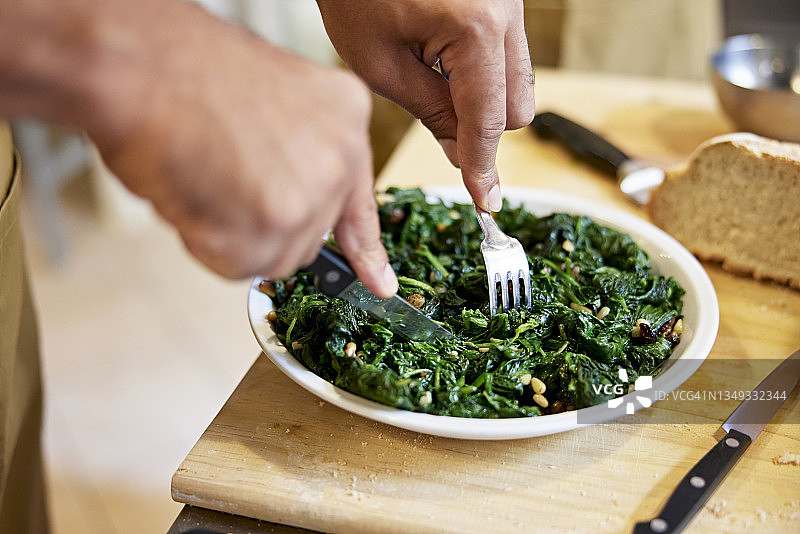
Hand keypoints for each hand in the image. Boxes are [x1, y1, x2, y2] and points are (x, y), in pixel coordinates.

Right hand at [80, 1, 397, 295]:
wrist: (141, 63)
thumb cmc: (184, 71)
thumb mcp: (271, 102)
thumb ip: (296, 157)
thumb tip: (287, 212)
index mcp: (346, 116)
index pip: (360, 203)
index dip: (364, 250)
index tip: (379, 283)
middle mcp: (339, 157)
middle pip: (307, 236)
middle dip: (262, 225)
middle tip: (222, 178)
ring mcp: (311, 195)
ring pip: (273, 256)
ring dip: (231, 234)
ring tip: (204, 178)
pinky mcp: (274, 227)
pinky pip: (236, 264)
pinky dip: (204, 240)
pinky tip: (194, 192)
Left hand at [317, 0, 534, 211]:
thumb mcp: (380, 62)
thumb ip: (431, 112)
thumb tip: (463, 152)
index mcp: (475, 28)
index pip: (488, 120)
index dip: (482, 166)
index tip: (485, 201)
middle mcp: (506, 11)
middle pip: (518, 107)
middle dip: (485, 129)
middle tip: (439, 128)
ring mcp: (511, 1)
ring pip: (519, 82)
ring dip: (484, 101)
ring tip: (431, 81)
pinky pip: (509, 55)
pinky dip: (482, 73)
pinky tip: (441, 59)